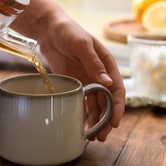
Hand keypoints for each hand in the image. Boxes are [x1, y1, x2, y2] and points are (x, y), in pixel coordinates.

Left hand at [38, 12, 124, 140]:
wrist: (48, 29)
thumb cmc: (68, 31)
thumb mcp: (82, 45)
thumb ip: (94, 64)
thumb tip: (108, 84)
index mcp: (106, 64)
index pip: (117, 89)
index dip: (117, 107)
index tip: (114, 122)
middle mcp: (99, 75)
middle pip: (106, 101)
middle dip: (106, 119)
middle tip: (101, 136)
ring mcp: (86, 80)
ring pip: (94, 105)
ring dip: (95, 120)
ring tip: (91, 136)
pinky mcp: (74, 83)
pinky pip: (81, 101)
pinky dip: (82, 113)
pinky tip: (80, 124)